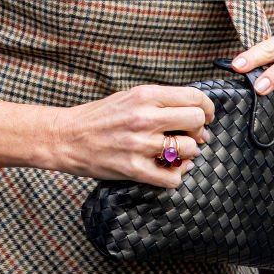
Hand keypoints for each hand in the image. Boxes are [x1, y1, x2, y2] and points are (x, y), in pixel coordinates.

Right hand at [52, 84, 214, 188]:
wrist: (67, 137)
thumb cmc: (100, 116)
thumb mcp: (130, 97)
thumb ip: (161, 104)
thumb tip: (197, 119)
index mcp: (145, 95)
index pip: (194, 97)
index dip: (206, 108)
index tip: (205, 115)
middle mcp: (144, 117)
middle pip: (196, 121)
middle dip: (198, 129)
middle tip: (189, 135)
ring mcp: (140, 144)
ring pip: (189, 150)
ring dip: (187, 153)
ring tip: (174, 153)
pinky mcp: (134, 169)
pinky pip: (172, 178)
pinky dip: (175, 175)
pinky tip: (167, 169)